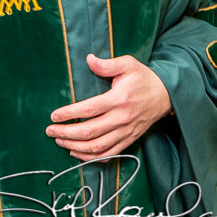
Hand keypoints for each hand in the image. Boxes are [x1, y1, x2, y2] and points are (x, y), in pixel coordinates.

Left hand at [46, 54, 171, 160]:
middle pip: (89, 132)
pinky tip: (77, 152)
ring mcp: (125, 132)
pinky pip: (108, 154)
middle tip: (50, 131)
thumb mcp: (128, 64)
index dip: (69, 114)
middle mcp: (121, 118)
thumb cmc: (144, 78)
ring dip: (75, 147)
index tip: (54, 116)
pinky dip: (90, 157)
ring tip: (59, 141)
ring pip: (97, 147)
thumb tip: (89, 59)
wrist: (166, 95)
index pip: (89, 109)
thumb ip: (107, 64)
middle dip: (66, 133)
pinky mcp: (129, 140)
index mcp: (119, 99)